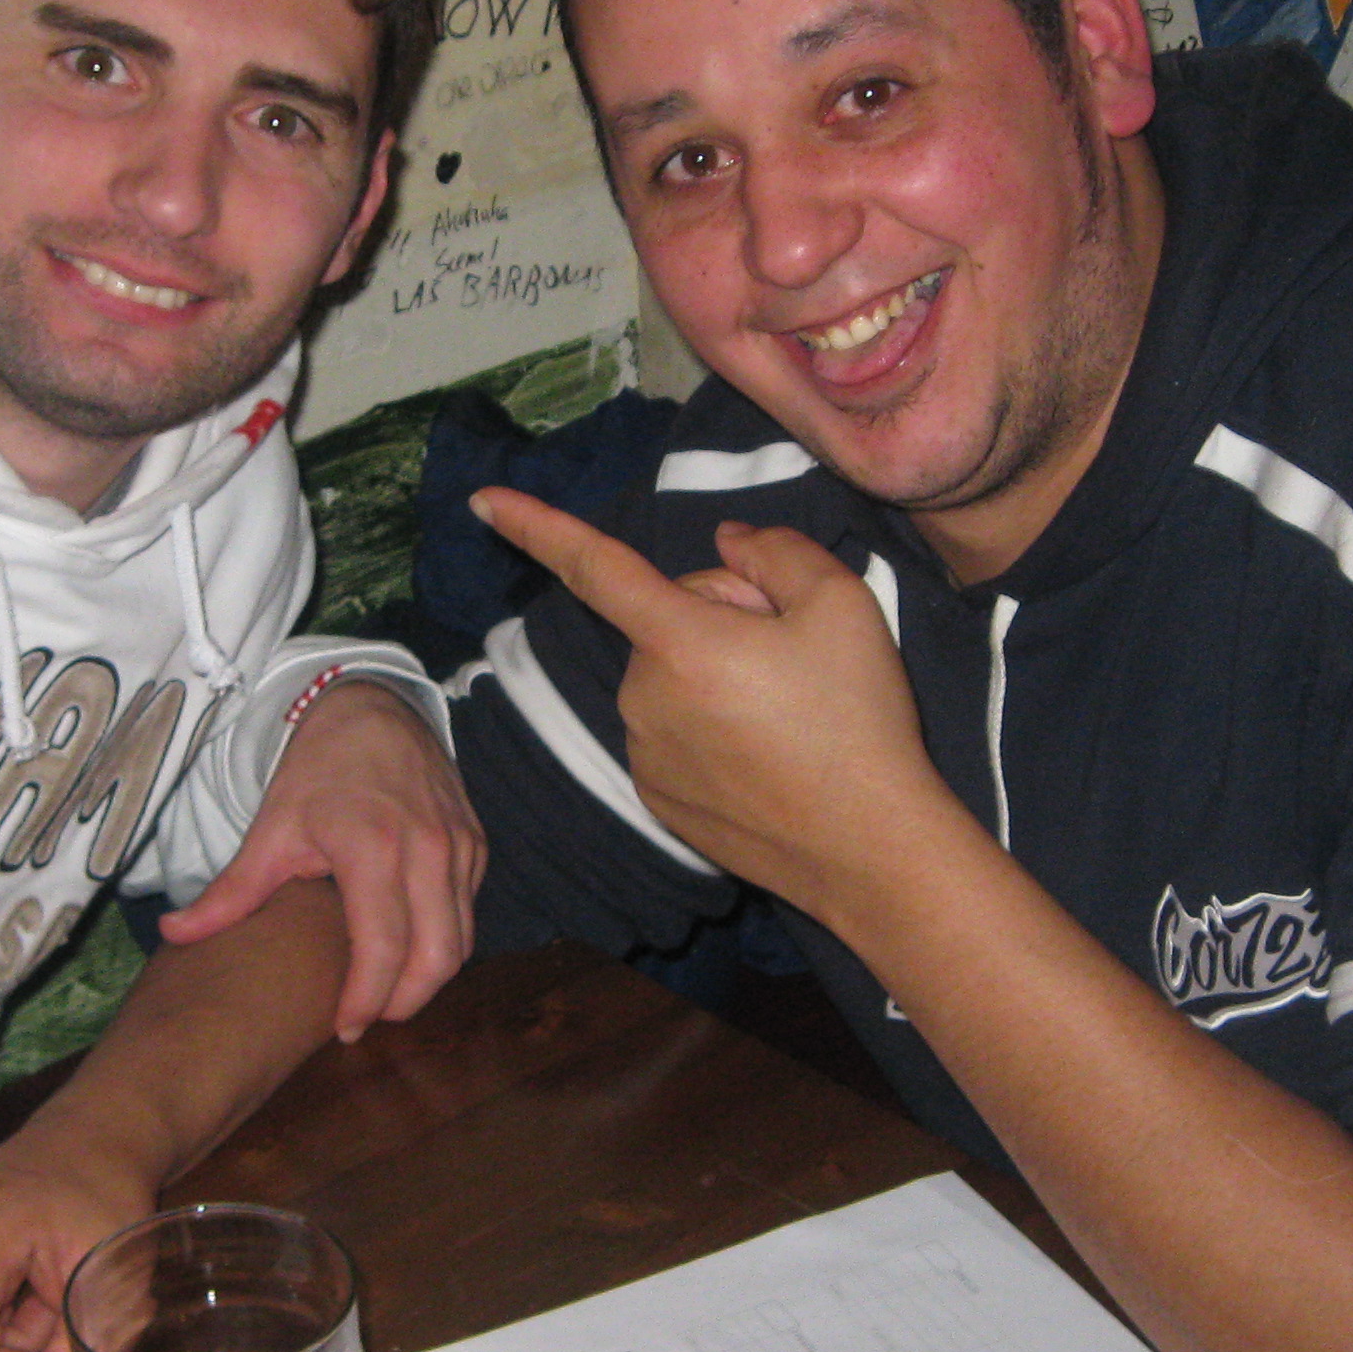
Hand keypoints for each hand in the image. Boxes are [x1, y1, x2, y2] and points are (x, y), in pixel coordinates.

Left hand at [157, 678, 480, 1037]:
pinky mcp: (475, 844)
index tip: (345, 1028)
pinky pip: (468, 912)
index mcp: (372, 846)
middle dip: (405, 1003)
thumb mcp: (272, 827)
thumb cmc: (319, 770)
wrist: (372, 707)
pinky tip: (407, 949)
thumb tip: (175, 933)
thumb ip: (232, 891)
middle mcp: (427, 849)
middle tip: (368, 1018)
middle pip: (437, 958)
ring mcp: (459, 847)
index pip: (384, 947)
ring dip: (428, 978)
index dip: (368, 999)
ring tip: (386, 992)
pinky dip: (443, 941)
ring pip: (461, 941)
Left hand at [471, 487, 946, 926]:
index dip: (537, 527)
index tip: (482, 502)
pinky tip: (767, 756)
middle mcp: (642, 697)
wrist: (870, 850)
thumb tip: (727, 542)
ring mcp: (644, 753)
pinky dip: (710, 731)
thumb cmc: (858, 721)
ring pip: (672, 680)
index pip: (596, 567)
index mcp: (680, 641)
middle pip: (670, 622)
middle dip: (720, 622)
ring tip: (789, 716)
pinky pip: (672, 733)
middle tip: (794, 658)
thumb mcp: (842, 603)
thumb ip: (774, 550)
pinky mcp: (656, 799)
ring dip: (715, 679)